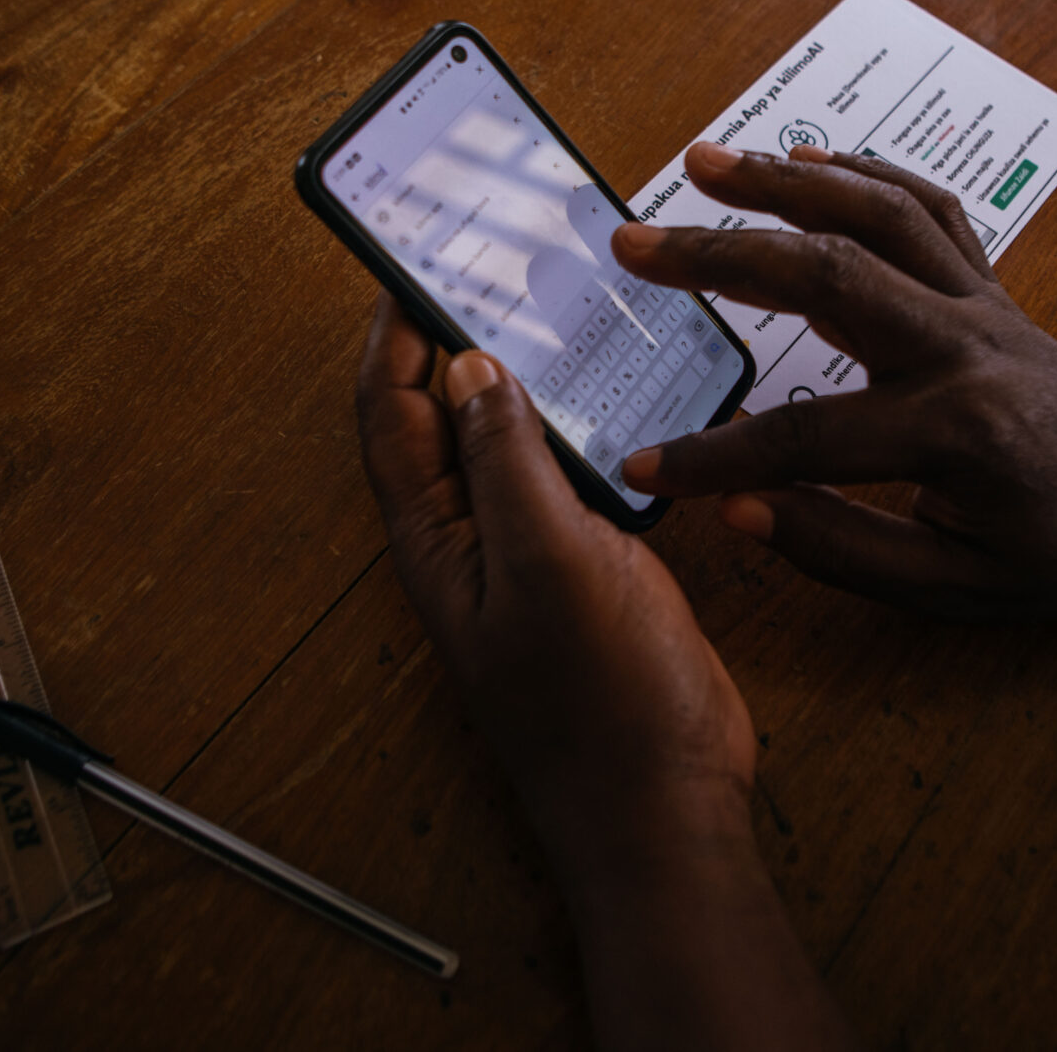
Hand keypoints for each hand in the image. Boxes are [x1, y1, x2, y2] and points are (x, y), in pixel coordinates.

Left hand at [354, 295, 755, 881]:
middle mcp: (476, 537)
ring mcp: (536, 549)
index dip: (391, 335)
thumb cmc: (598, 706)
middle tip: (492, 258)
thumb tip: (473, 369)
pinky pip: (576, 471)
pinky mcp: (595, 560)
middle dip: (460, 335)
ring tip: (556, 300)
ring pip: (517, 438)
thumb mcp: (547, 564)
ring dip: (530, 374)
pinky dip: (589, 422)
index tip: (411, 260)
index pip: (393, 412)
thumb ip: (505, 462)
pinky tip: (622, 386)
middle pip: (448, 414)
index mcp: (438, 538)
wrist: (665, 798)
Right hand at [610, 143, 1056, 618]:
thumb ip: (843, 547)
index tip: (644, 465)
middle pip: (827, 275)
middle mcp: (961, 348)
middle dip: (721, 255)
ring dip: (785, 180)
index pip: (801, 437)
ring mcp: (979, 304)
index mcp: (949, 432)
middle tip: (635, 242)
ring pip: (877, 215)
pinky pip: (927, 208)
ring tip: (703, 161)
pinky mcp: (989, 285)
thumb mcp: (952, 586)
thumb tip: (741, 508)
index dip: (714, 456)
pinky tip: (805, 156)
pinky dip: (866, 172)